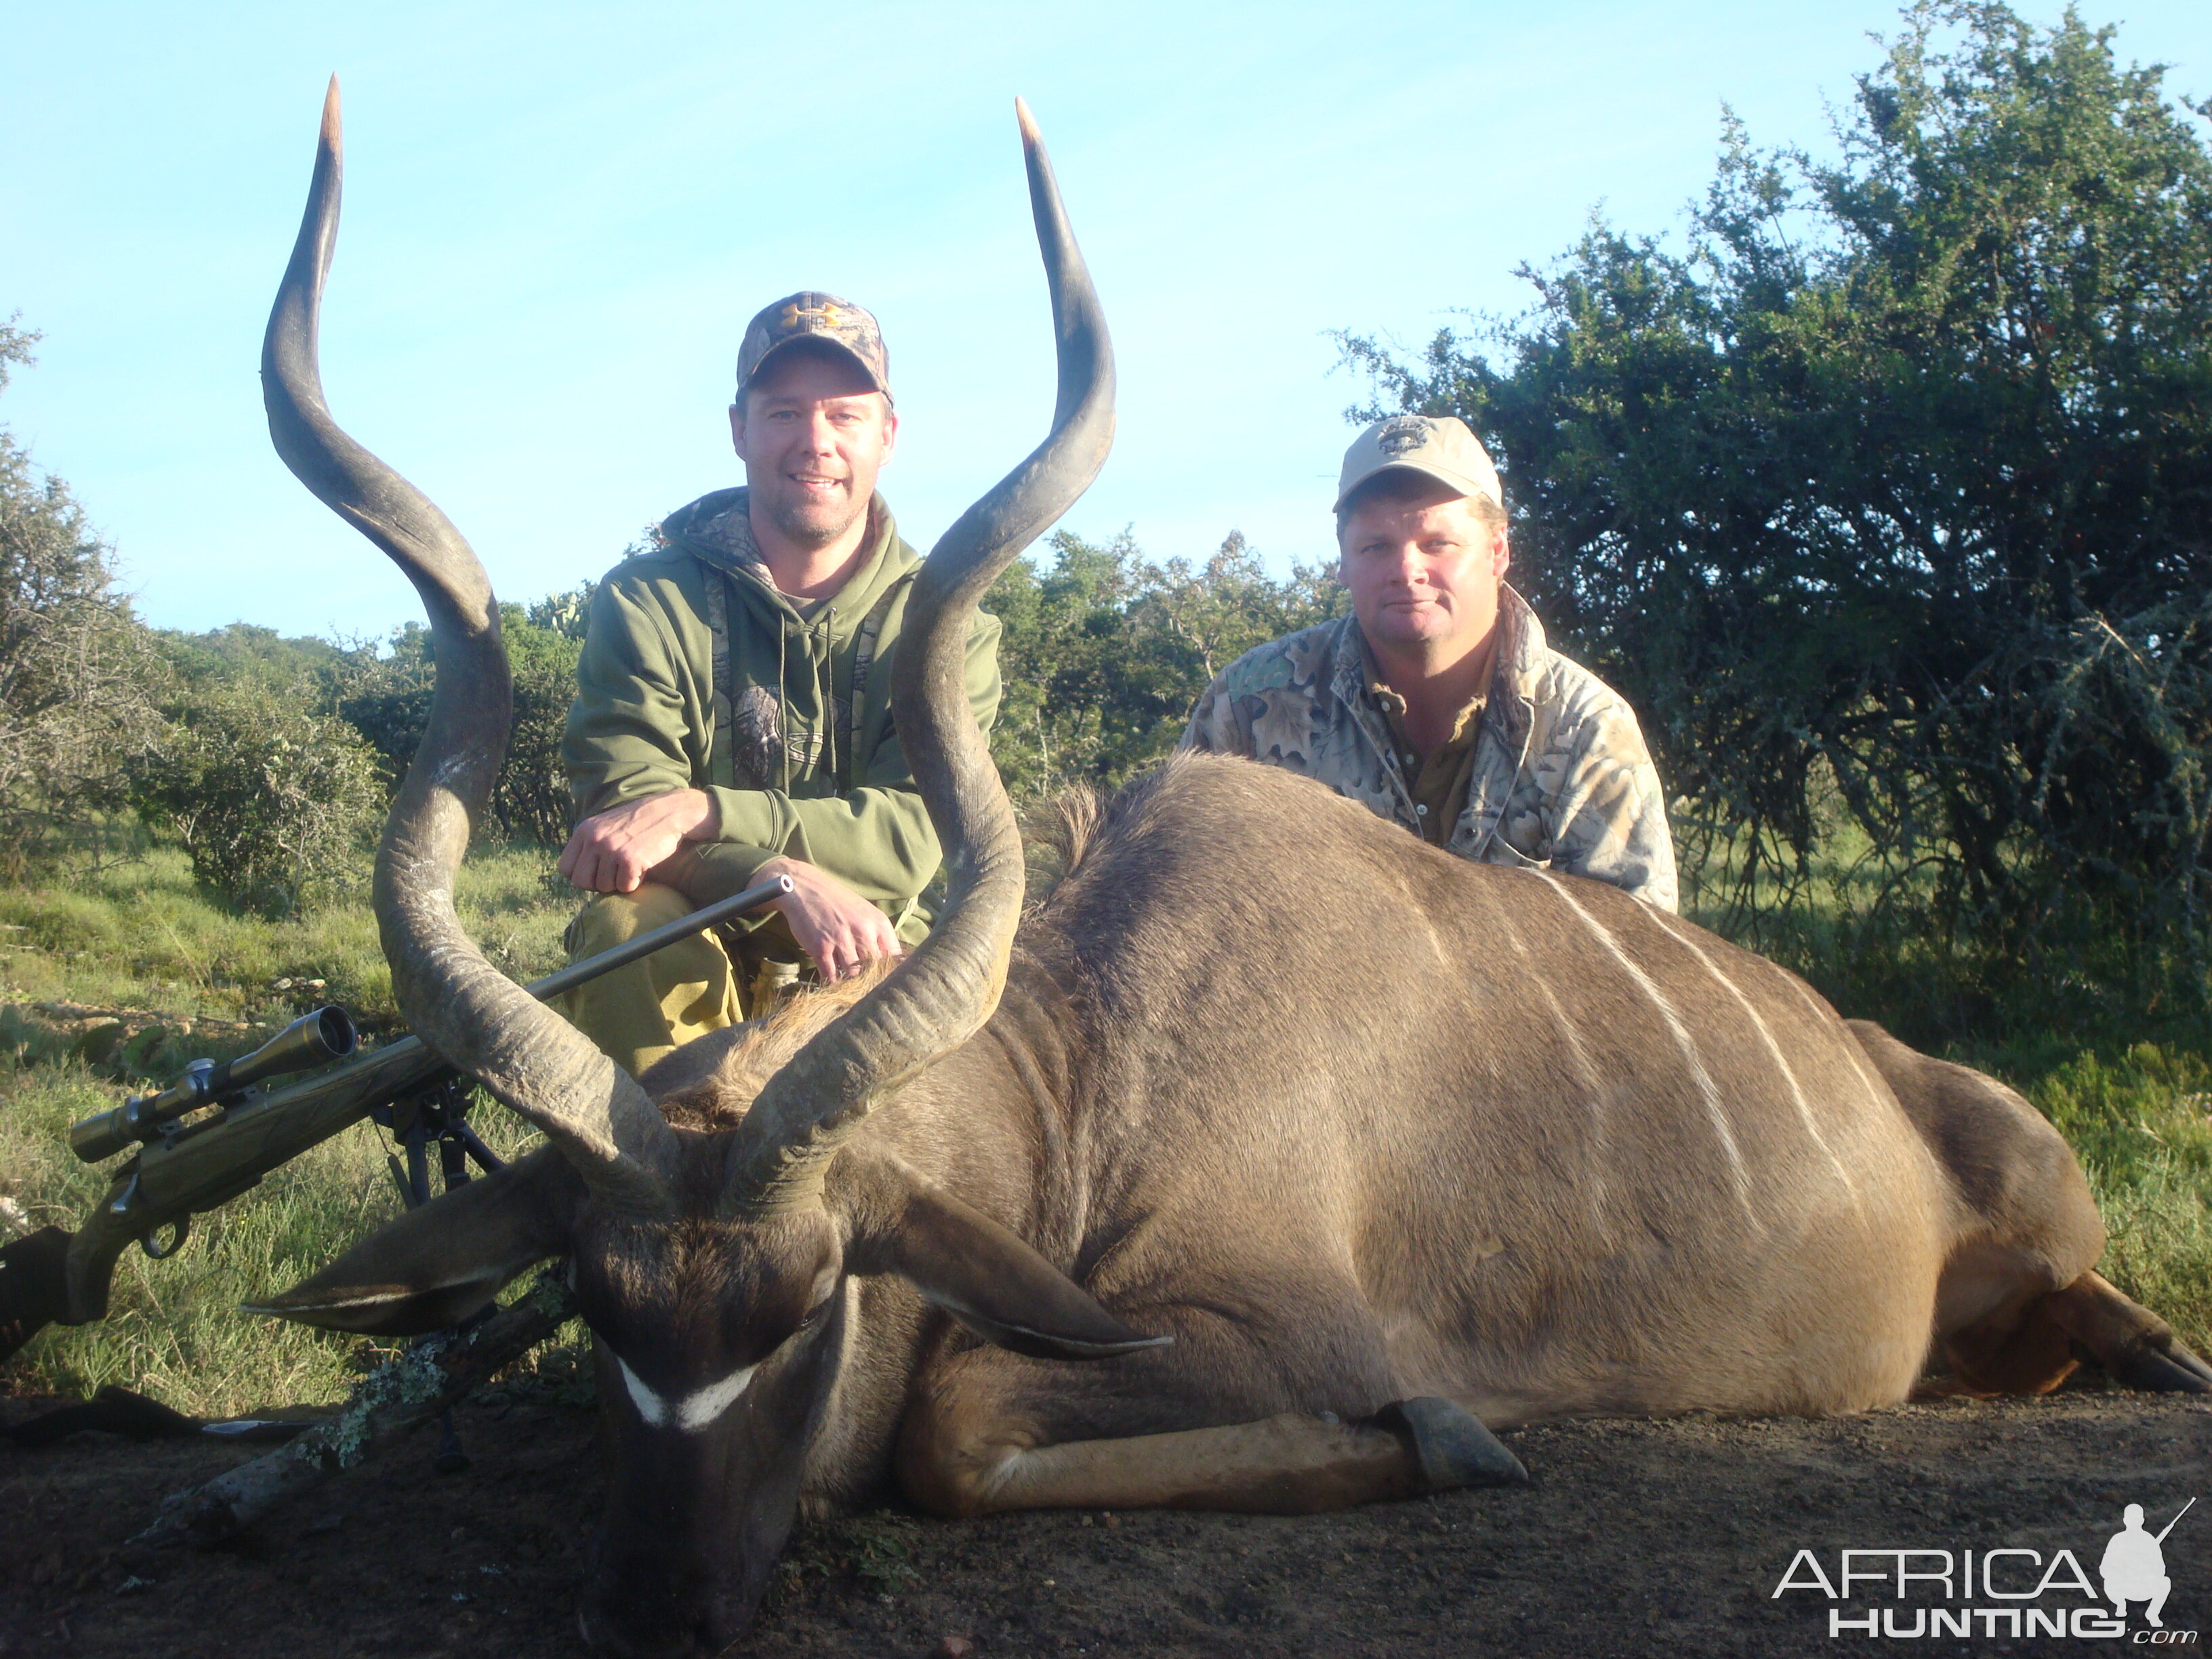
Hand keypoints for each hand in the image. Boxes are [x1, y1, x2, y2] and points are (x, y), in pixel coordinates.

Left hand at [559, 790, 717, 893]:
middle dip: (597, 884)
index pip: (565, 868)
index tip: (597, 872)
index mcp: (584, 831)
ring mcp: (611, 849)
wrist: (670, 813)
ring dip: (619, 882)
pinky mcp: (630, 860)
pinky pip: (625, 887)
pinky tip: (642, 868)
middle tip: (614, 875)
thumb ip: (589, 844)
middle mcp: (594, 839)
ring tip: (631, 866)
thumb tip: (577, 877)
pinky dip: (635, 882)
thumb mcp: (605, 826)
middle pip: (581, 882)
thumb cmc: (639, 824)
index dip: (581, 875)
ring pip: (604, 887)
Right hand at [759, 857, 901, 981]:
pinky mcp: (820, 948)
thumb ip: (878, 936)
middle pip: (874, 969)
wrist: (805, 888)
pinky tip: (833, 986)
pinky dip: (832, 984)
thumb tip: (891, 963)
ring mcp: (841, 940)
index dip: (891, 973)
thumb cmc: (838, 902)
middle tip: (867, 991)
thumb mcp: (865, 913)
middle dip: (871, 981)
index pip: (894, 957)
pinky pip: (831, 975)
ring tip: (850, 990)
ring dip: (851, 984)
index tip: (886, 983)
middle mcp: (863, 931)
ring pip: (854, 975)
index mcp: (878, 922)